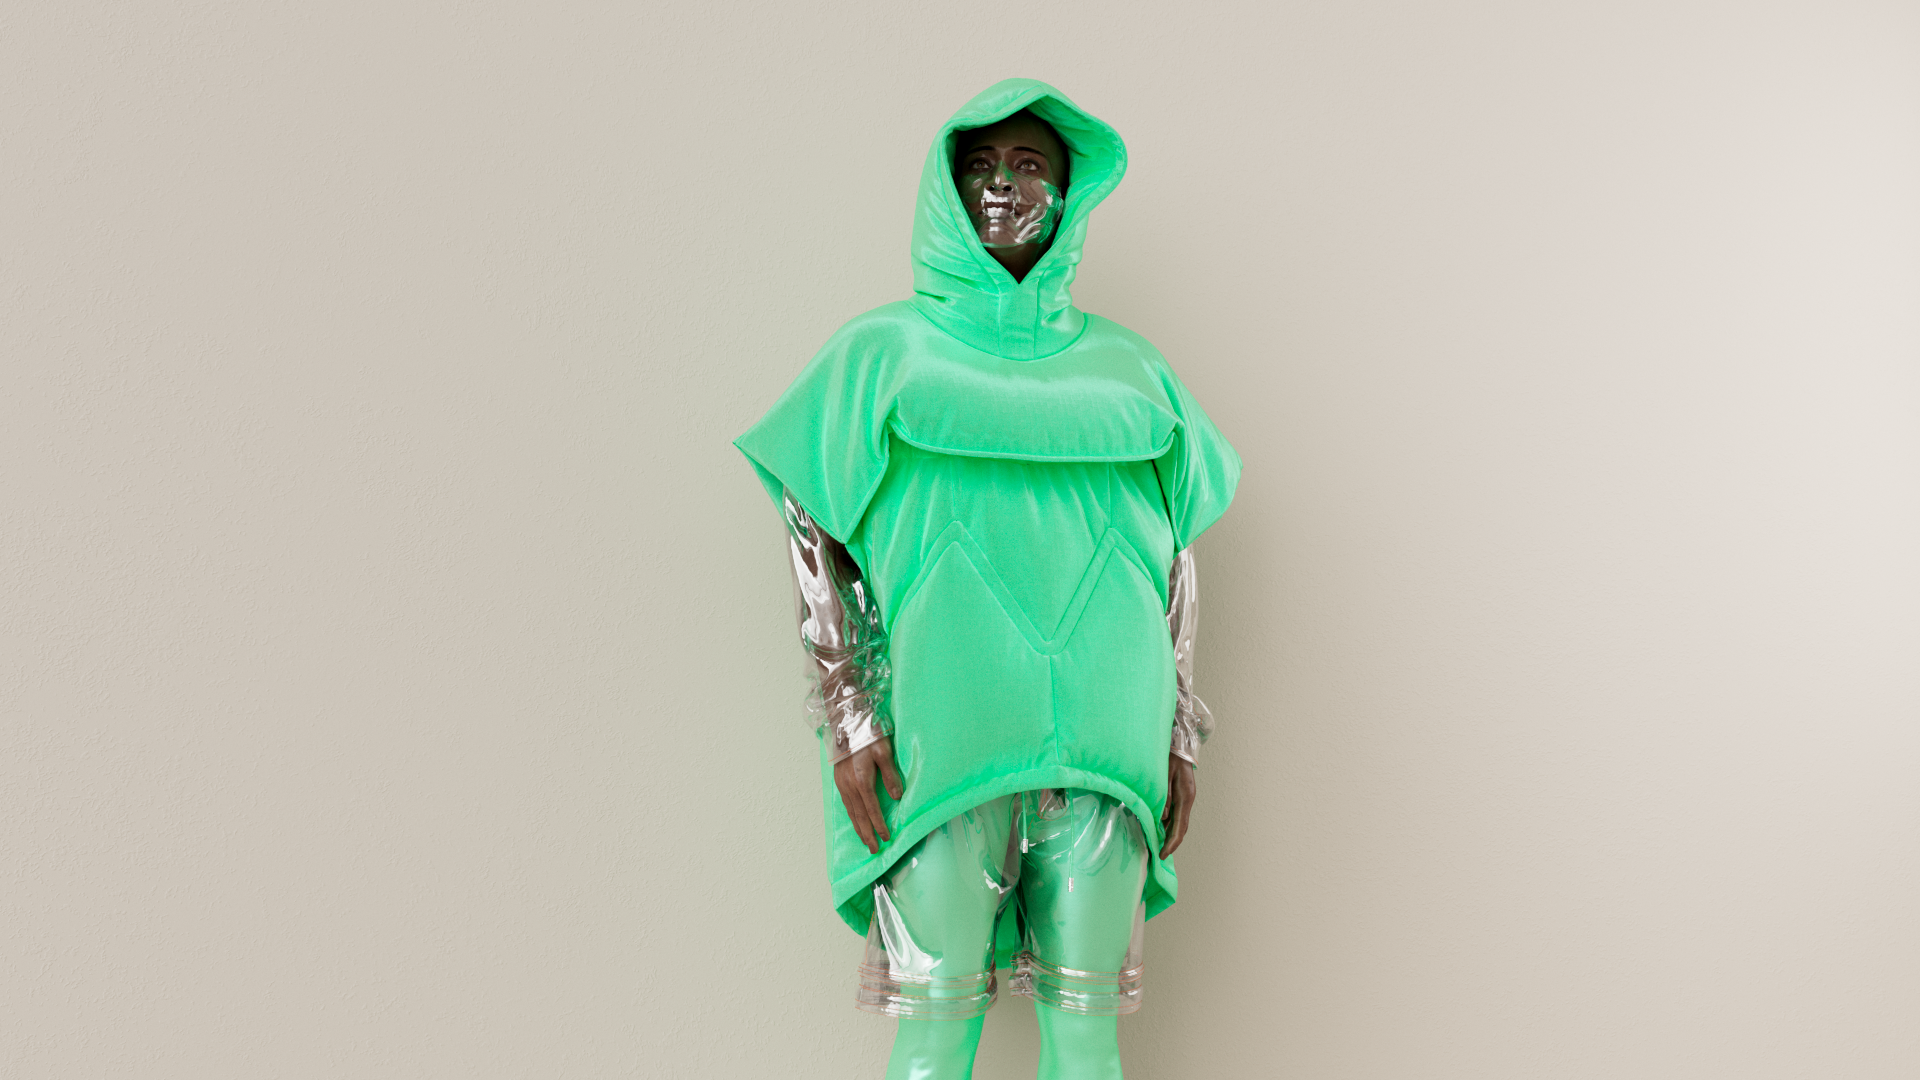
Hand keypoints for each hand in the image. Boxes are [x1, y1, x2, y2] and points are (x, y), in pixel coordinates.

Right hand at [835, 736, 903, 854]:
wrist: (845, 721)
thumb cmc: (867, 733)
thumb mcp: (883, 750)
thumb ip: (890, 774)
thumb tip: (897, 797)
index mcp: (861, 779)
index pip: (872, 809)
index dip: (879, 825)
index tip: (886, 837)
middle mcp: (849, 785)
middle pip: (859, 815)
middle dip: (867, 834)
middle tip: (874, 849)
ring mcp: (841, 783)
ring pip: (850, 812)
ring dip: (858, 828)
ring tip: (865, 841)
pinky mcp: (838, 779)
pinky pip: (845, 803)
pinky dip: (851, 816)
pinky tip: (856, 821)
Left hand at [1160, 754, 1196, 858]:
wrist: (1178, 743)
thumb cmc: (1170, 756)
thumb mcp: (1164, 775)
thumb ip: (1164, 797)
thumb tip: (1162, 818)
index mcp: (1186, 796)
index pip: (1180, 826)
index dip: (1172, 843)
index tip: (1163, 855)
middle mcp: (1187, 799)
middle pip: (1180, 827)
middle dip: (1170, 843)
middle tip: (1158, 855)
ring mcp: (1184, 797)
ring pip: (1177, 821)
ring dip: (1168, 833)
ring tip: (1155, 845)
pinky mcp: (1180, 795)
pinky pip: (1174, 814)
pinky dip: (1166, 823)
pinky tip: (1156, 827)